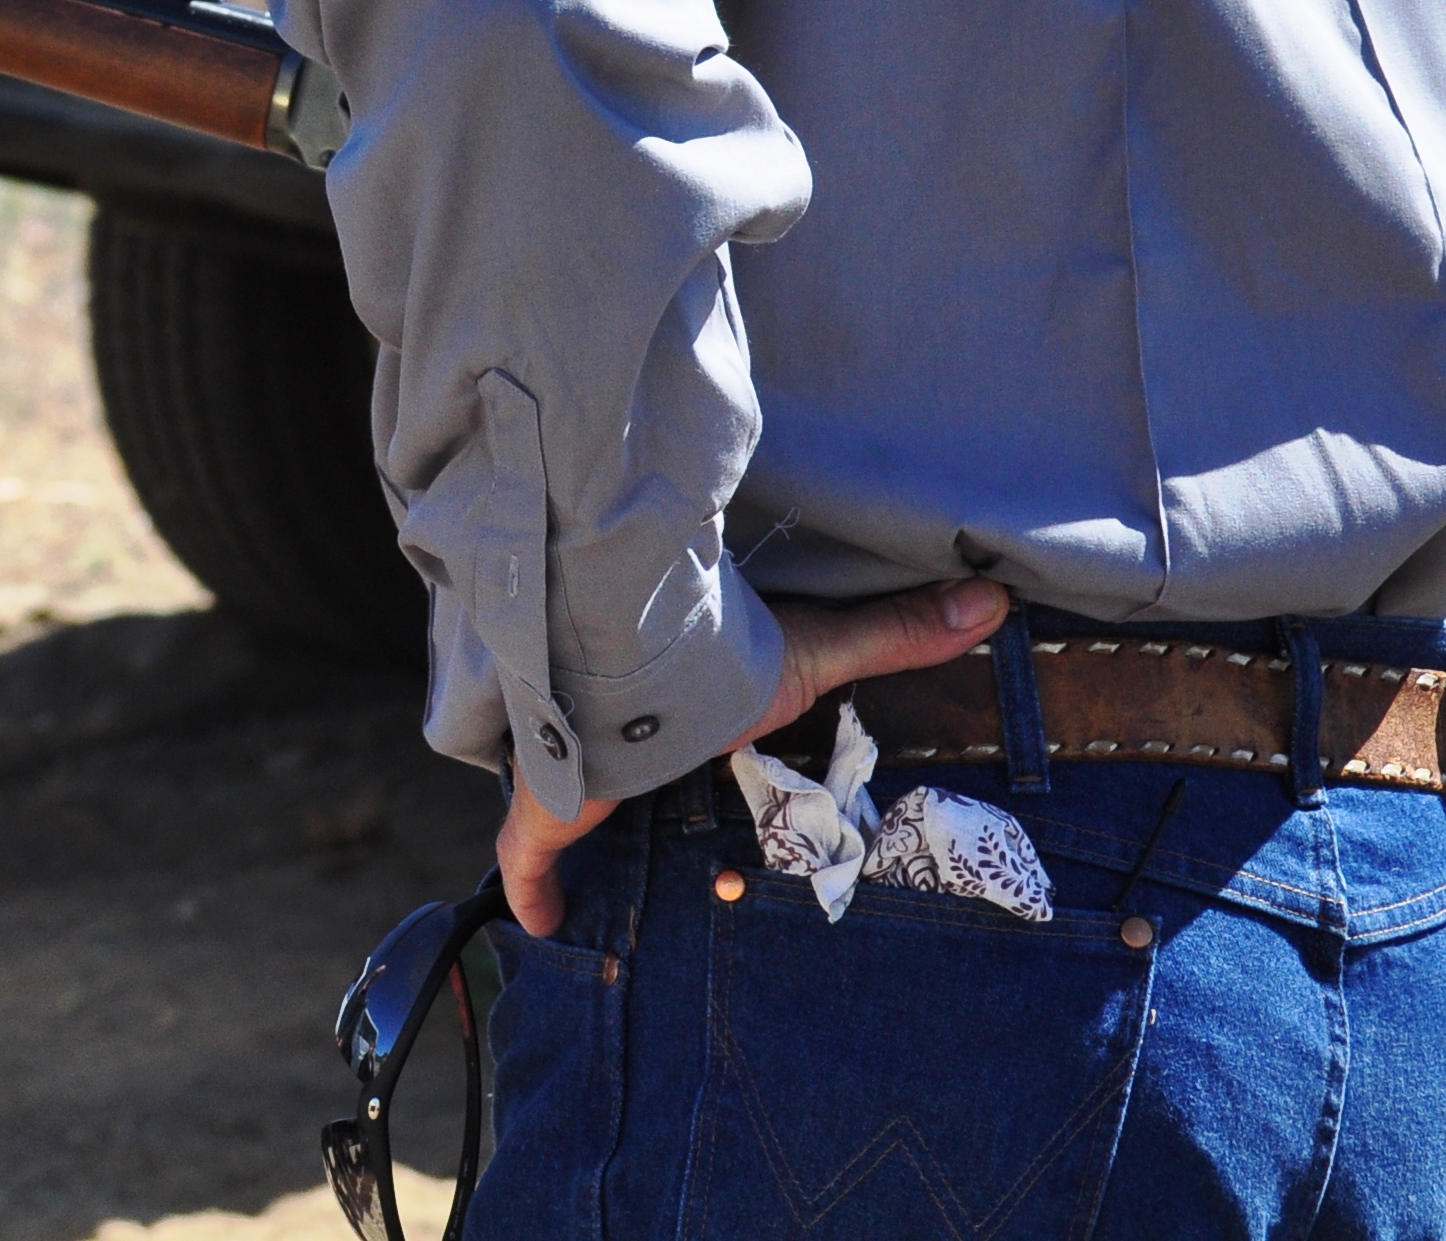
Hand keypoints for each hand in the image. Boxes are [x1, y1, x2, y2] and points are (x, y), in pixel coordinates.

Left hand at [493, 578, 1006, 933]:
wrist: (625, 662)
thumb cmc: (716, 656)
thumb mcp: (814, 652)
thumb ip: (893, 635)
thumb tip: (993, 598)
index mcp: (673, 706)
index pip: (665, 726)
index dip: (665, 742)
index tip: (681, 762)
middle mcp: (614, 739)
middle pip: (611, 773)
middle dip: (613, 795)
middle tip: (636, 837)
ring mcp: (570, 776)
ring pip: (564, 811)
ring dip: (576, 840)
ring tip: (595, 887)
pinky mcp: (544, 812)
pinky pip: (529, 863)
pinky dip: (537, 893)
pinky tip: (545, 925)